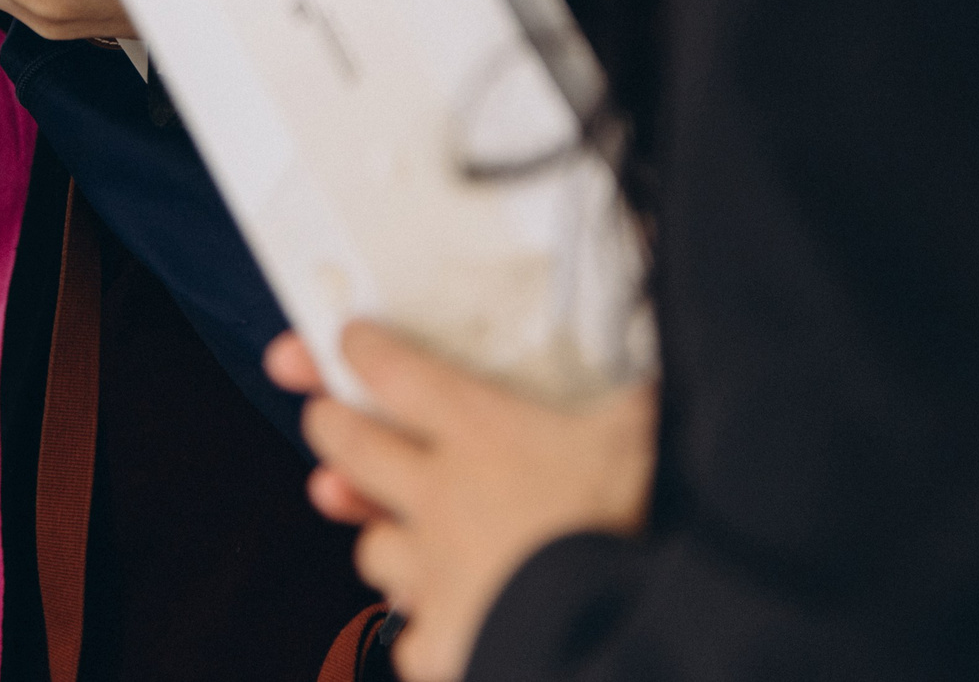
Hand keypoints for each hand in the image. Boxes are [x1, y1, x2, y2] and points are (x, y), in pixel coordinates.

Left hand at [269, 325, 658, 681]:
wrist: (613, 623)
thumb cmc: (629, 519)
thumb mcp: (641, 435)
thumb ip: (635, 395)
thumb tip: (655, 368)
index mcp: (481, 431)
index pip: (394, 372)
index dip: (362, 351)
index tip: (349, 339)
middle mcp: (439, 495)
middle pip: (350, 446)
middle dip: (329, 424)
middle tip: (323, 415)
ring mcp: (431, 572)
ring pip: (372, 546)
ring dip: (380, 534)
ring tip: (393, 529)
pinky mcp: (439, 639)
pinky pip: (406, 632)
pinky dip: (421, 624)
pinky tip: (441, 615)